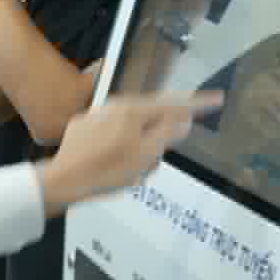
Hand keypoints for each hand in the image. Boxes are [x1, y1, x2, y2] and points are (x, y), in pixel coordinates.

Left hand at [37, 93, 223, 214]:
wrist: (64, 180)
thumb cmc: (105, 171)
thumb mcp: (147, 154)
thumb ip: (168, 132)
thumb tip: (184, 119)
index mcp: (132, 110)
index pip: (173, 104)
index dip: (198, 103)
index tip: (216, 99)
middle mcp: (113, 106)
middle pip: (151, 117)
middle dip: (157, 139)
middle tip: (150, 163)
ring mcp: (97, 116)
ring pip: (131, 129)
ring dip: (137, 148)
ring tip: (128, 172)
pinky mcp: (83, 129)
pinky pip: (111, 135)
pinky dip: (118, 149)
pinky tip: (112, 167)